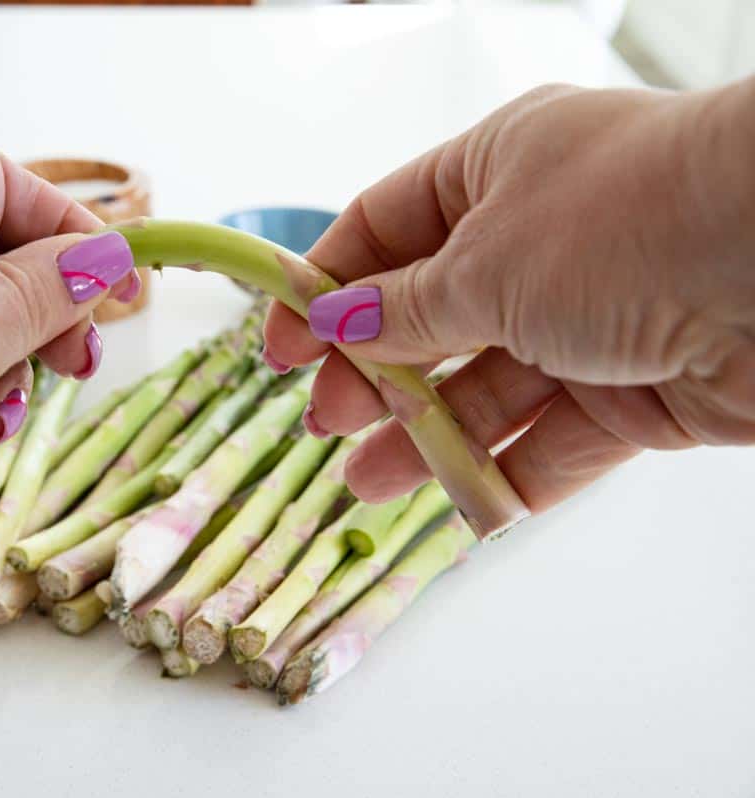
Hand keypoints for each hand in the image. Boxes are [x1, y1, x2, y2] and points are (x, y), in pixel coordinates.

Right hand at [264, 80, 754, 515]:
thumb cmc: (625, 222)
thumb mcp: (483, 262)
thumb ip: (403, 306)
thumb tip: (333, 323)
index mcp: (498, 173)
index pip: (386, 229)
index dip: (326, 288)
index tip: (278, 347)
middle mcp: (543, 241)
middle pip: (432, 316)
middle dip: (374, 373)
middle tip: (324, 423)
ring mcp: (592, 318)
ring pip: (489, 388)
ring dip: (427, 435)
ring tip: (365, 485)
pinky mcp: (640, 390)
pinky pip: (557, 439)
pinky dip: (509, 473)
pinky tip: (458, 504)